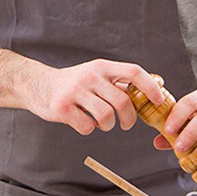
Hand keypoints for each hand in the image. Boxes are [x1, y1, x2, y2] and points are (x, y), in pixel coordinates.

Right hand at [25, 59, 163, 135]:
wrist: (38, 85)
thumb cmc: (74, 83)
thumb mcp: (95, 74)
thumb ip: (118, 80)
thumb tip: (154, 86)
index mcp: (101, 67)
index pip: (133, 72)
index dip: (150, 87)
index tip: (158, 100)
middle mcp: (89, 76)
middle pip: (122, 101)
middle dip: (129, 119)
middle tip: (126, 125)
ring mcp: (75, 91)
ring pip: (106, 116)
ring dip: (108, 126)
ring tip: (103, 124)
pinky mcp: (62, 107)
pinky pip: (87, 126)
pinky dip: (89, 129)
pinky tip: (84, 122)